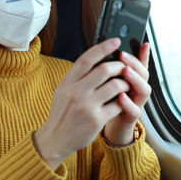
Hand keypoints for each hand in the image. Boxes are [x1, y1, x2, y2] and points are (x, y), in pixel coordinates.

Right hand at [33, 38, 128, 169]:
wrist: (55, 138)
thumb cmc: (62, 112)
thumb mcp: (63, 90)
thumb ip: (77, 76)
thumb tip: (96, 60)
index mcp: (68, 82)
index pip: (87, 58)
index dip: (103, 47)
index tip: (116, 41)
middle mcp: (76, 91)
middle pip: (105, 69)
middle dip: (120, 66)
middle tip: (125, 67)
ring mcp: (87, 106)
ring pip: (115, 85)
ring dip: (125, 83)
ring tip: (126, 84)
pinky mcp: (96, 119)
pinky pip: (118, 104)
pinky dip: (124, 100)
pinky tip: (123, 101)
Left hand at [103, 43, 151, 145]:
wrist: (104, 128)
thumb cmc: (105, 102)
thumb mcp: (105, 82)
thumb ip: (109, 68)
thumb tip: (107, 47)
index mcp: (131, 80)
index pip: (140, 64)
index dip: (141, 54)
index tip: (141, 43)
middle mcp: (136, 90)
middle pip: (143, 74)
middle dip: (134, 63)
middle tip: (123, 55)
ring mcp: (135, 103)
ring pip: (143, 90)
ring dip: (134, 79)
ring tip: (125, 71)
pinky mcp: (130, 118)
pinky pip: (133, 111)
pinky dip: (128, 103)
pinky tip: (120, 96)